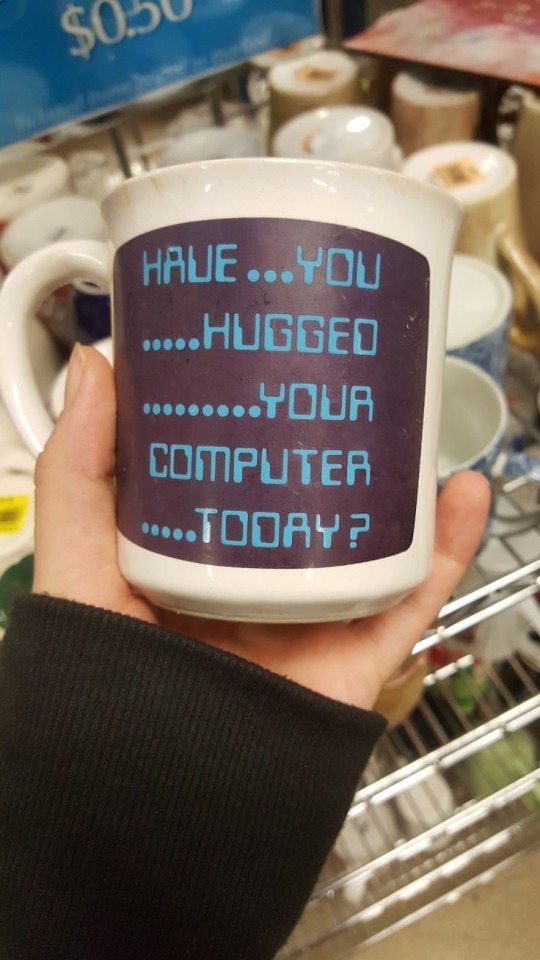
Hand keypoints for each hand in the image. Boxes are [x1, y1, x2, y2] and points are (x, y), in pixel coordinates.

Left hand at [34, 346, 489, 709]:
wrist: (158, 782)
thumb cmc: (105, 670)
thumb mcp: (80, 554)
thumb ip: (80, 467)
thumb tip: (97, 364)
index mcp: (199, 549)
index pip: (235, 471)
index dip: (255, 417)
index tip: (275, 357)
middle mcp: (262, 576)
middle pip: (317, 501)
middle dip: (343, 444)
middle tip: (359, 379)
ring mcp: (315, 613)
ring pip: (375, 541)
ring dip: (407, 485)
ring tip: (418, 420)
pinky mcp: (356, 652)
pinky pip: (415, 598)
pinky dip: (449, 550)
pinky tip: (464, 494)